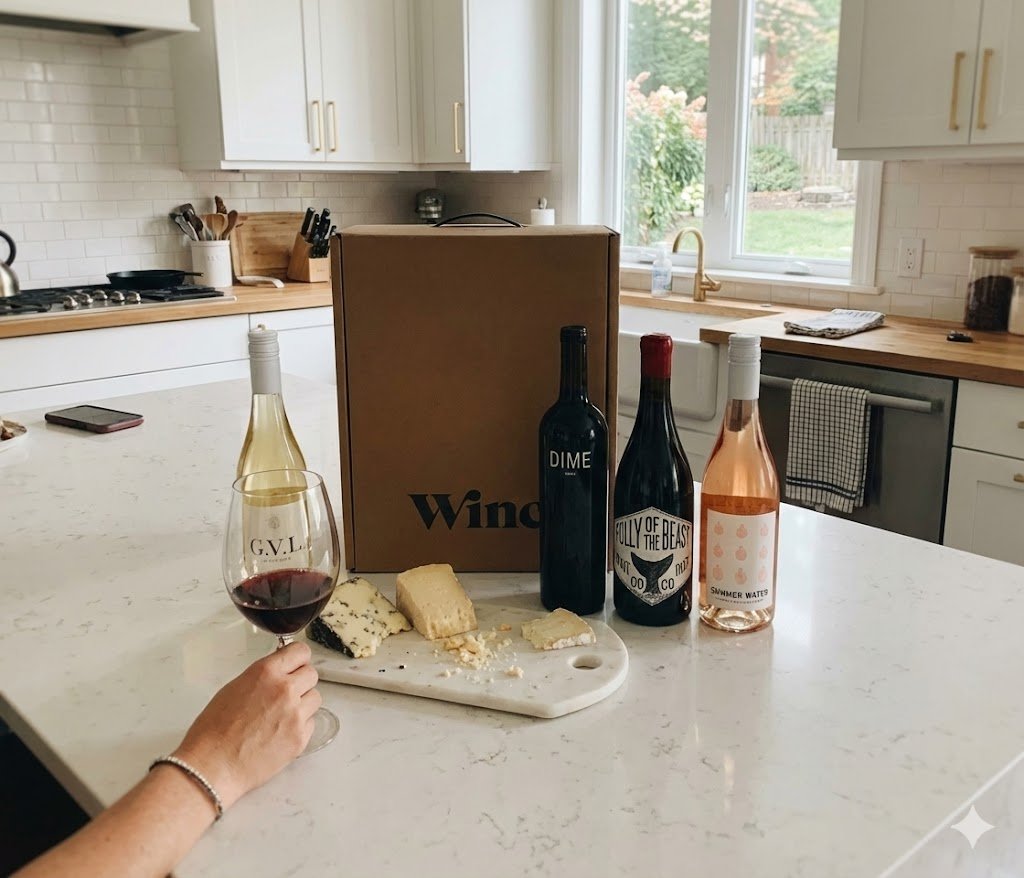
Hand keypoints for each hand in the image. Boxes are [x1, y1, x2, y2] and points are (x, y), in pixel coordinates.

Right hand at [171, 642, 321, 808]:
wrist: (213, 765)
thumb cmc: (214, 731)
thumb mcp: (234, 688)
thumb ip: (263, 677)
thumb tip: (279, 673)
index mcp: (266, 673)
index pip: (300, 651)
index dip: (298, 659)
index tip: (296, 664)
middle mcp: (285, 690)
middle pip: (311, 674)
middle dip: (301, 682)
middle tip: (287, 694)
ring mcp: (295, 714)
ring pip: (315, 698)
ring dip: (303, 704)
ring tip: (280, 717)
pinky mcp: (300, 737)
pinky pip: (311, 723)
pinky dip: (300, 727)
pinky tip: (280, 733)